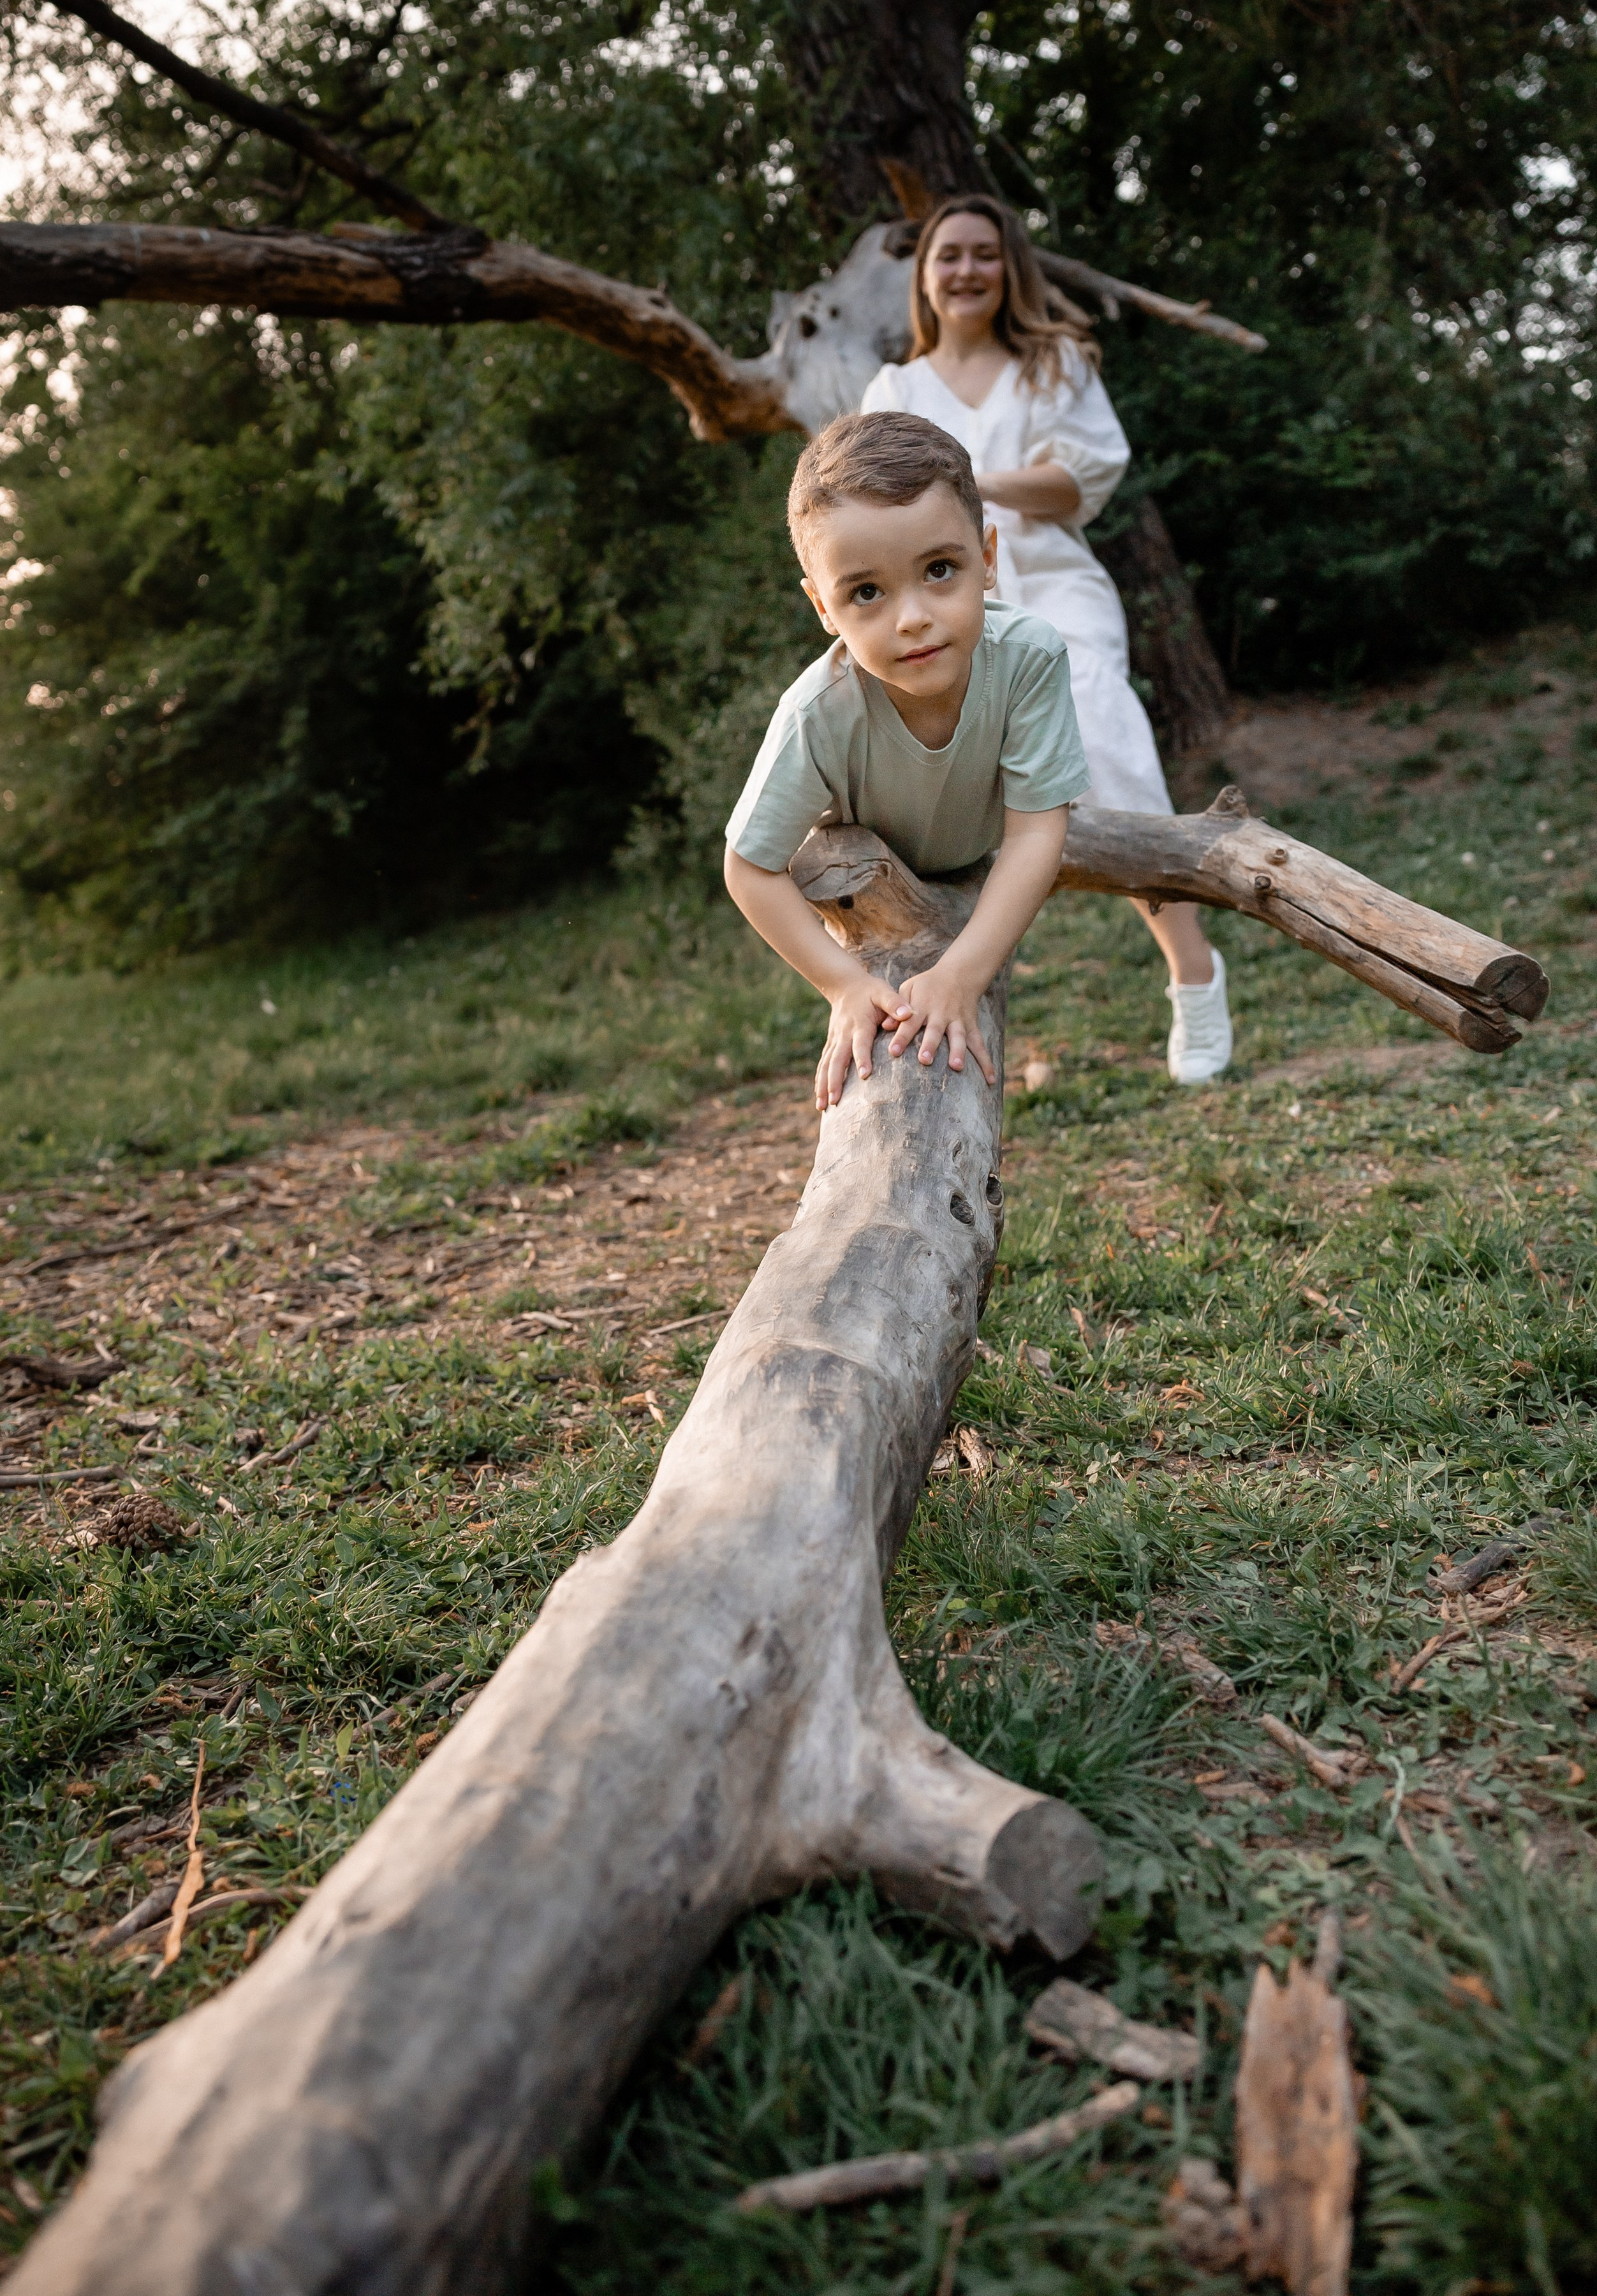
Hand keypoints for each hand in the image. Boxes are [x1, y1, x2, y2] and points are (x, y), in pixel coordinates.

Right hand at [815, 976, 913, 1110]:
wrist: (844, 985)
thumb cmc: (870, 991)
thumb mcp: (884, 991)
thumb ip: (895, 1003)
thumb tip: (908, 1013)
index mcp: (859, 1024)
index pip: (860, 1044)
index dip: (861, 1058)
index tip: (864, 1074)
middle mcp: (843, 1034)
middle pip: (837, 1060)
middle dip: (835, 1081)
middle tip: (835, 1100)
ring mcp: (834, 1040)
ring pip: (826, 1065)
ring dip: (823, 1086)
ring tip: (822, 1106)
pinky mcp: (831, 1044)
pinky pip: (823, 1064)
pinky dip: (820, 1081)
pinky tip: (820, 1099)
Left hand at [885, 960, 995, 1084]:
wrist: (959, 974)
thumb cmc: (927, 985)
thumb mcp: (909, 988)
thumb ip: (897, 1006)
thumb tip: (884, 1026)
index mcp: (923, 1005)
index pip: (910, 1022)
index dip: (902, 1036)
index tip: (894, 1051)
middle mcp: (941, 1013)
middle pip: (935, 1031)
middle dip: (930, 1045)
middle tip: (924, 1060)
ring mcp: (958, 1020)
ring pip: (959, 1036)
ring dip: (958, 1052)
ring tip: (957, 1067)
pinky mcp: (971, 1025)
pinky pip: (979, 1044)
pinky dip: (986, 1061)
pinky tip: (990, 1079)